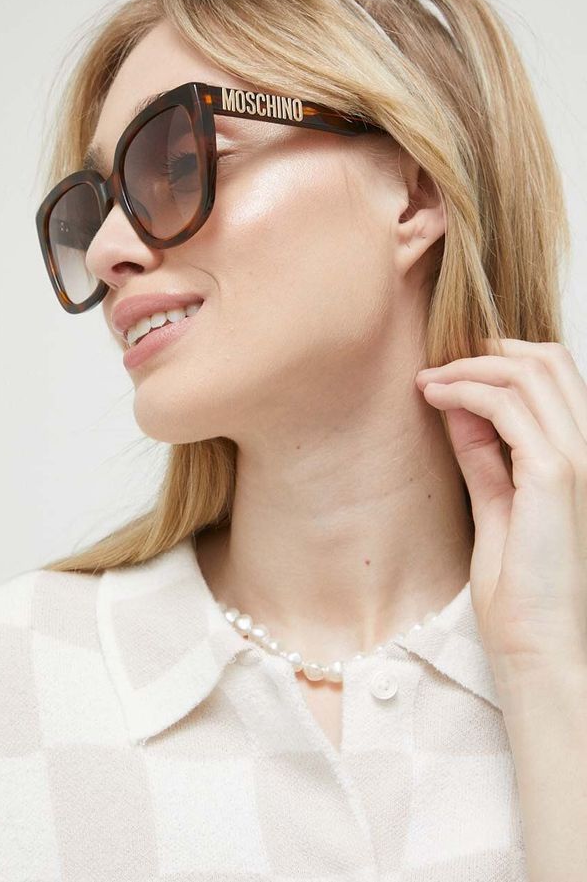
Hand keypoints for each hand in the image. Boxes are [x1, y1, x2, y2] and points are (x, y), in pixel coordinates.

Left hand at [415, 339, 586, 676]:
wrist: (539, 648)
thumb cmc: (523, 591)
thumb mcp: (498, 504)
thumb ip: (485, 456)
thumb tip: (460, 409)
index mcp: (583, 456)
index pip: (556, 378)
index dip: (504, 361)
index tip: (452, 371)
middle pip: (548, 361)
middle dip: (488, 352)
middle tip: (439, 366)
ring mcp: (579, 458)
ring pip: (529, 372)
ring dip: (470, 367)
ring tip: (429, 381)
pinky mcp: (555, 474)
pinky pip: (506, 405)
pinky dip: (465, 391)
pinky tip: (434, 397)